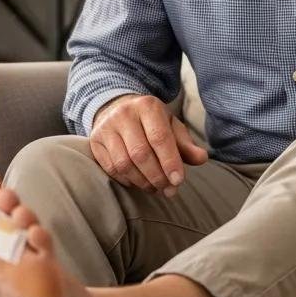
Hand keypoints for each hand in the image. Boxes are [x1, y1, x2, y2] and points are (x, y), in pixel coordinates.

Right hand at [90, 94, 207, 195]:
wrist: (116, 109)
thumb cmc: (151, 122)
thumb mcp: (171, 126)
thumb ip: (186, 144)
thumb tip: (201, 159)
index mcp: (147, 106)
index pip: (159, 138)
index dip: (170, 162)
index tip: (178, 181)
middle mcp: (123, 114)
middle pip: (140, 153)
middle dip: (157, 176)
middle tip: (168, 190)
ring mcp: (106, 127)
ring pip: (123, 163)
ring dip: (142, 181)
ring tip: (155, 188)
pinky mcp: (95, 141)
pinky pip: (110, 168)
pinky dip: (127, 180)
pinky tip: (138, 182)